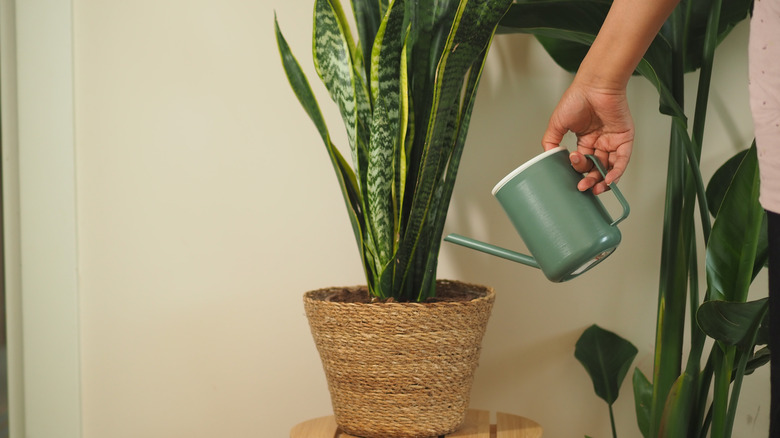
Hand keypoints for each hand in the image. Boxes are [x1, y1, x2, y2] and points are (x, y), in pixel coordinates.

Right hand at [542, 78, 634, 194]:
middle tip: (583, 186)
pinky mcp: (625, 138)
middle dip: (589, 179)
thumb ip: (550, 141)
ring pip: (610, 167)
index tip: (571, 169)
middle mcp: (600, 141)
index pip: (582, 161)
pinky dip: (617, 172)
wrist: (594, 86)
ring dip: (604, 180)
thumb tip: (548, 157)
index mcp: (585, 139)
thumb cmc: (576, 98)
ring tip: (596, 188)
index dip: (577, 168)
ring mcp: (613, 140)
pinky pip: (622, 160)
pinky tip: (608, 180)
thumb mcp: (557, 123)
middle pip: (596, 167)